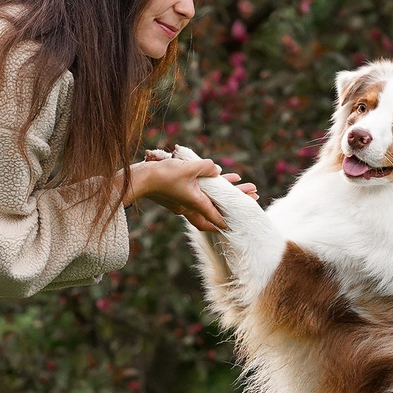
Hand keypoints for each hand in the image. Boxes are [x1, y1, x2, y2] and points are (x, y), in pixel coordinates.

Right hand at [129, 152, 258, 232]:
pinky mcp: (176, 194)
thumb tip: (216, 170)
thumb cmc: (163, 175)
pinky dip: (207, 187)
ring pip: (207, 199)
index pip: (216, 216)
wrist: (139, 178)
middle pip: (216, 208)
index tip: (238, 225)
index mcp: (195, 203)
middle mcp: (189, 206)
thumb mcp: (188, 167)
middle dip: (233, 203)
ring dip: (222, 192)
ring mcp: (182, 201)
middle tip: (252, 197)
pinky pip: (197, 192)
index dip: (228, 220)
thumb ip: (206, 167)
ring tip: (238, 181)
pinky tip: (214, 175)